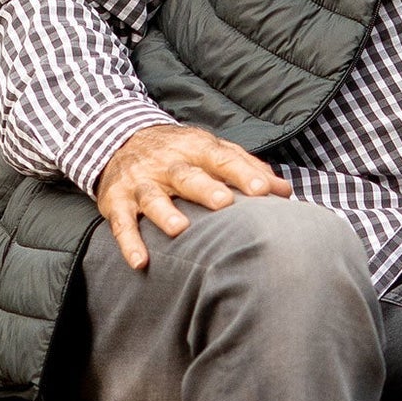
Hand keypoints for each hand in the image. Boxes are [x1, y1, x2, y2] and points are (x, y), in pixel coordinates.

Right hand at [95, 124, 290, 271]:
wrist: (118, 138)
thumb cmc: (178, 152)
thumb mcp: (210, 150)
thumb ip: (246, 167)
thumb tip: (285, 190)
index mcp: (194, 149)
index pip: (221, 158)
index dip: (242, 173)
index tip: (263, 190)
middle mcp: (166, 164)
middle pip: (186, 175)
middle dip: (204, 189)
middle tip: (224, 203)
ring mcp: (140, 183)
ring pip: (152, 197)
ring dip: (164, 212)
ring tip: (179, 228)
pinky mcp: (116, 201)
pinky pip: (121, 223)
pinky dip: (129, 242)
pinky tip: (140, 262)